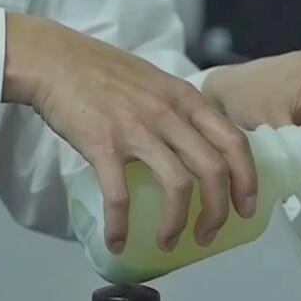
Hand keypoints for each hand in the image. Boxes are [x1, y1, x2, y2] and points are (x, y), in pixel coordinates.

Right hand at [1, 13, 257, 252]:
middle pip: (213, 170)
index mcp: (187, 100)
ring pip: (177, 185)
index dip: (247, 180)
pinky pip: (119, 195)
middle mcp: (169, 114)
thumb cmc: (104, 72)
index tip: (246, 206)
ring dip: (177, 223)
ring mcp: (137, 129)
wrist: (54, 58)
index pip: (234, 142)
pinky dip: (121, 225)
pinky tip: (118, 241)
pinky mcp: (103, 144)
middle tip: (209, 233)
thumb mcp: (158, 83)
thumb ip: (182, 111)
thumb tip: (200, 147)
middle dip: (218, 210)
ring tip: (169, 241)